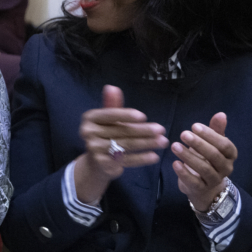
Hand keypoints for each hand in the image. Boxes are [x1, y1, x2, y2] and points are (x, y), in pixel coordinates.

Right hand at [74, 85, 167, 202]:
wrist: (95, 163)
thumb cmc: (105, 135)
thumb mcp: (107, 119)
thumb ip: (112, 105)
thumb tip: (112, 87)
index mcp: (90, 118)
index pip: (110, 114)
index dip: (126, 115)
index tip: (143, 116)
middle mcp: (88, 133)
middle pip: (121, 130)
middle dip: (143, 130)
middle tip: (161, 130)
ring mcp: (94, 149)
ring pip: (125, 145)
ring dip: (146, 143)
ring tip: (163, 142)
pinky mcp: (102, 164)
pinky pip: (126, 160)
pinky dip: (141, 159)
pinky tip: (154, 156)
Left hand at [172, 113, 236, 211]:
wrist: (203, 187)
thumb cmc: (207, 160)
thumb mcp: (212, 144)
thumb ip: (216, 130)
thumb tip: (221, 114)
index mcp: (230, 155)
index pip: (224, 144)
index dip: (210, 135)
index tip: (194, 126)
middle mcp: (226, 168)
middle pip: (214, 156)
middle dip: (198, 144)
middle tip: (183, 134)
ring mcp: (214, 180)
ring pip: (204, 169)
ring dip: (188, 156)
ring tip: (174, 146)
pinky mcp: (201, 189)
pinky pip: (194, 182)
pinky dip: (183, 173)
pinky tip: (174, 163)